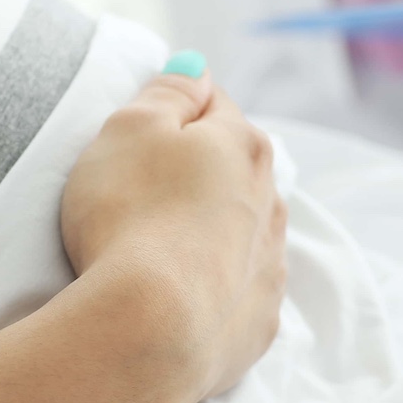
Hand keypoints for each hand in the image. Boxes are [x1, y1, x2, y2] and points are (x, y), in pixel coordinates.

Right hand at [62, 63, 287, 402]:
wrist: (149, 330)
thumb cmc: (130, 217)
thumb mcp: (130, 128)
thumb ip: (165, 92)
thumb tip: (195, 72)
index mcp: (244, 145)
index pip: (212, 104)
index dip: (173, 113)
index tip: (139, 135)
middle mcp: (272, 201)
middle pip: (234, 170)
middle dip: (197, 175)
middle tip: (140, 195)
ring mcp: (270, 266)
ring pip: (242, 231)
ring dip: (210, 231)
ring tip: (158, 250)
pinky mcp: (259, 324)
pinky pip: (238, 292)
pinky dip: (214, 289)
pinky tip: (178, 297)